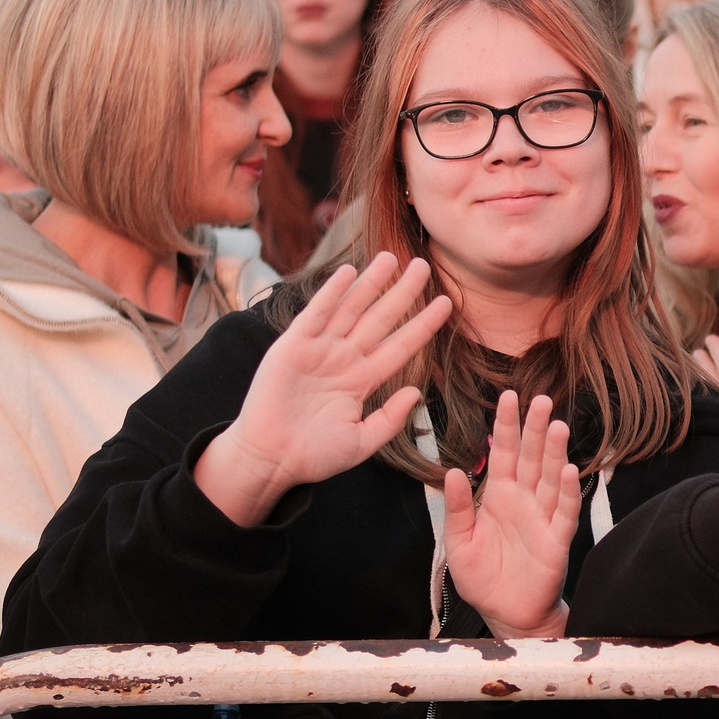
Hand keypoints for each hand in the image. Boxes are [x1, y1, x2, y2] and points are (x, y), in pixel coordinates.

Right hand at [193, 254, 453, 527]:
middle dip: (402, 292)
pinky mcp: (292, 346)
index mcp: (363, 380)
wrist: (272, 460)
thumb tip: (415, 392)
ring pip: (352, 309)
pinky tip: (349, 273)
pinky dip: (332, 293)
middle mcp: (345, 359)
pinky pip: (316, 314)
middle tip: (423, 265)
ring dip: (371, 283)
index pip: (402, 345)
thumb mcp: (362, 442)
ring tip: (391, 258)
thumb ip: (390, 419)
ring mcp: (319, 350)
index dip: (423, 324)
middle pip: (381, 319)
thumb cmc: (315, 455)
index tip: (446, 303)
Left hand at [444, 391, 579, 638]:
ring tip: (556, 425)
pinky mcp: (556, 541)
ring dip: (554, 452)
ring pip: (549, 478)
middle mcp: (524, 501)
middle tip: (540, 399)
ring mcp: (542, 519)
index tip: (508, 397)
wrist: (506, 613)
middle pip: (531, 458)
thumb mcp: (459, 542)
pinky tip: (567, 470)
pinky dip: (565, 492)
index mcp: (499, 497)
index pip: (503, 453)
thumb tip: (452, 471)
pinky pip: (563, 512)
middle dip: (534, 429)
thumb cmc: (483, 578)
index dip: (506, 426)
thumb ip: (458, 508)